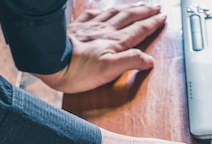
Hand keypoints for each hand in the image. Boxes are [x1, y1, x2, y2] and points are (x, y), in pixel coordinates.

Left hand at [35, 3, 165, 92]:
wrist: (49, 62)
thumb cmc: (77, 70)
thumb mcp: (110, 70)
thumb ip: (131, 61)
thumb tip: (149, 59)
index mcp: (115, 42)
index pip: (139, 29)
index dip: (152, 23)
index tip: (162, 17)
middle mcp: (105, 31)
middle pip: (129, 17)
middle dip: (144, 11)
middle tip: (155, 7)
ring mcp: (90, 28)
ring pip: (114, 12)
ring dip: (128, 8)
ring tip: (137, 5)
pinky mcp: (76, 28)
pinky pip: (92, 14)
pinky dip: (102, 10)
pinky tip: (104, 10)